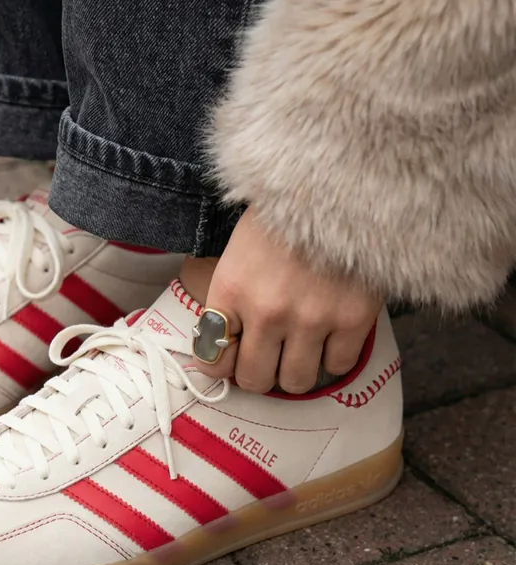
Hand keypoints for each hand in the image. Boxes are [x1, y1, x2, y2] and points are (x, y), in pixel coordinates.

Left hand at [193, 209, 382, 393]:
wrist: (338, 181)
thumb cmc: (284, 213)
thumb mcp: (238, 250)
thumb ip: (231, 298)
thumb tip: (223, 341)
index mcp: (231, 292)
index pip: (212, 359)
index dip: (221, 366)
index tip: (231, 360)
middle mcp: (267, 313)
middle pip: (255, 380)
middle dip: (258, 374)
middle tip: (268, 358)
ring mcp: (311, 319)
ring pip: (296, 382)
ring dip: (295, 371)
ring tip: (299, 350)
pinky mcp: (353, 320)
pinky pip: (338, 367)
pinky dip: (333, 357)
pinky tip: (330, 337)